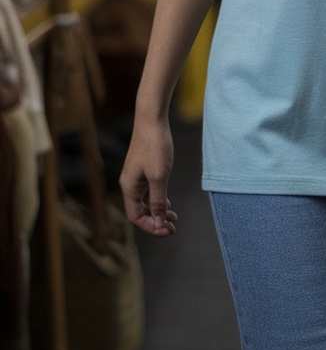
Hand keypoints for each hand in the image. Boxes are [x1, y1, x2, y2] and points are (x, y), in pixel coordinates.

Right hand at [120, 114, 177, 235]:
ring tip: (173, 216)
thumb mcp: (158, 176)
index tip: (168, 230)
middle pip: (140, 211)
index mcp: (129, 188)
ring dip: (158, 211)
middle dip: (156, 221)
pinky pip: (147, 191)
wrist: (151, 119)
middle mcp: (129, 184)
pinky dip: (157, 199)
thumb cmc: (155, 146)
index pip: (136, 217)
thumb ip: (158, 201)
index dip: (151, 227)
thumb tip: (157, 222)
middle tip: (173, 226)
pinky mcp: (142, 168)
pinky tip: (167, 201)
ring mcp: (135, 176)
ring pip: (144, 202)